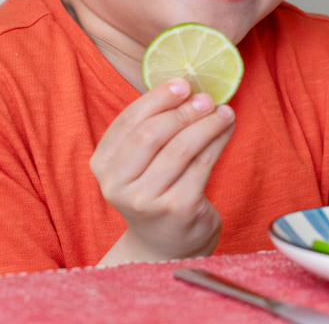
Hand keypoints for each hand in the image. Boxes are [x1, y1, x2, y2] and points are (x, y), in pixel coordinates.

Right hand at [91, 78, 234, 264]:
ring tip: (224, 111)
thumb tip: (187, 88)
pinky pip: (202, 165)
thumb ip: (152, 127)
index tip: (183, 83)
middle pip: (153, 134)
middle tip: (207, 98)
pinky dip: (217, 141)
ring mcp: (146, 200)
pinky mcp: (177, 209)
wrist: (164, 244)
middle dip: (184, 111)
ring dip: (207, 124)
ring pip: (181, 148)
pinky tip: (226, 129)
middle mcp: (117, 185)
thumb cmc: (154, 190)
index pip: (129, 121)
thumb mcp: (140, 161)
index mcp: (102, 164)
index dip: (157, 98)